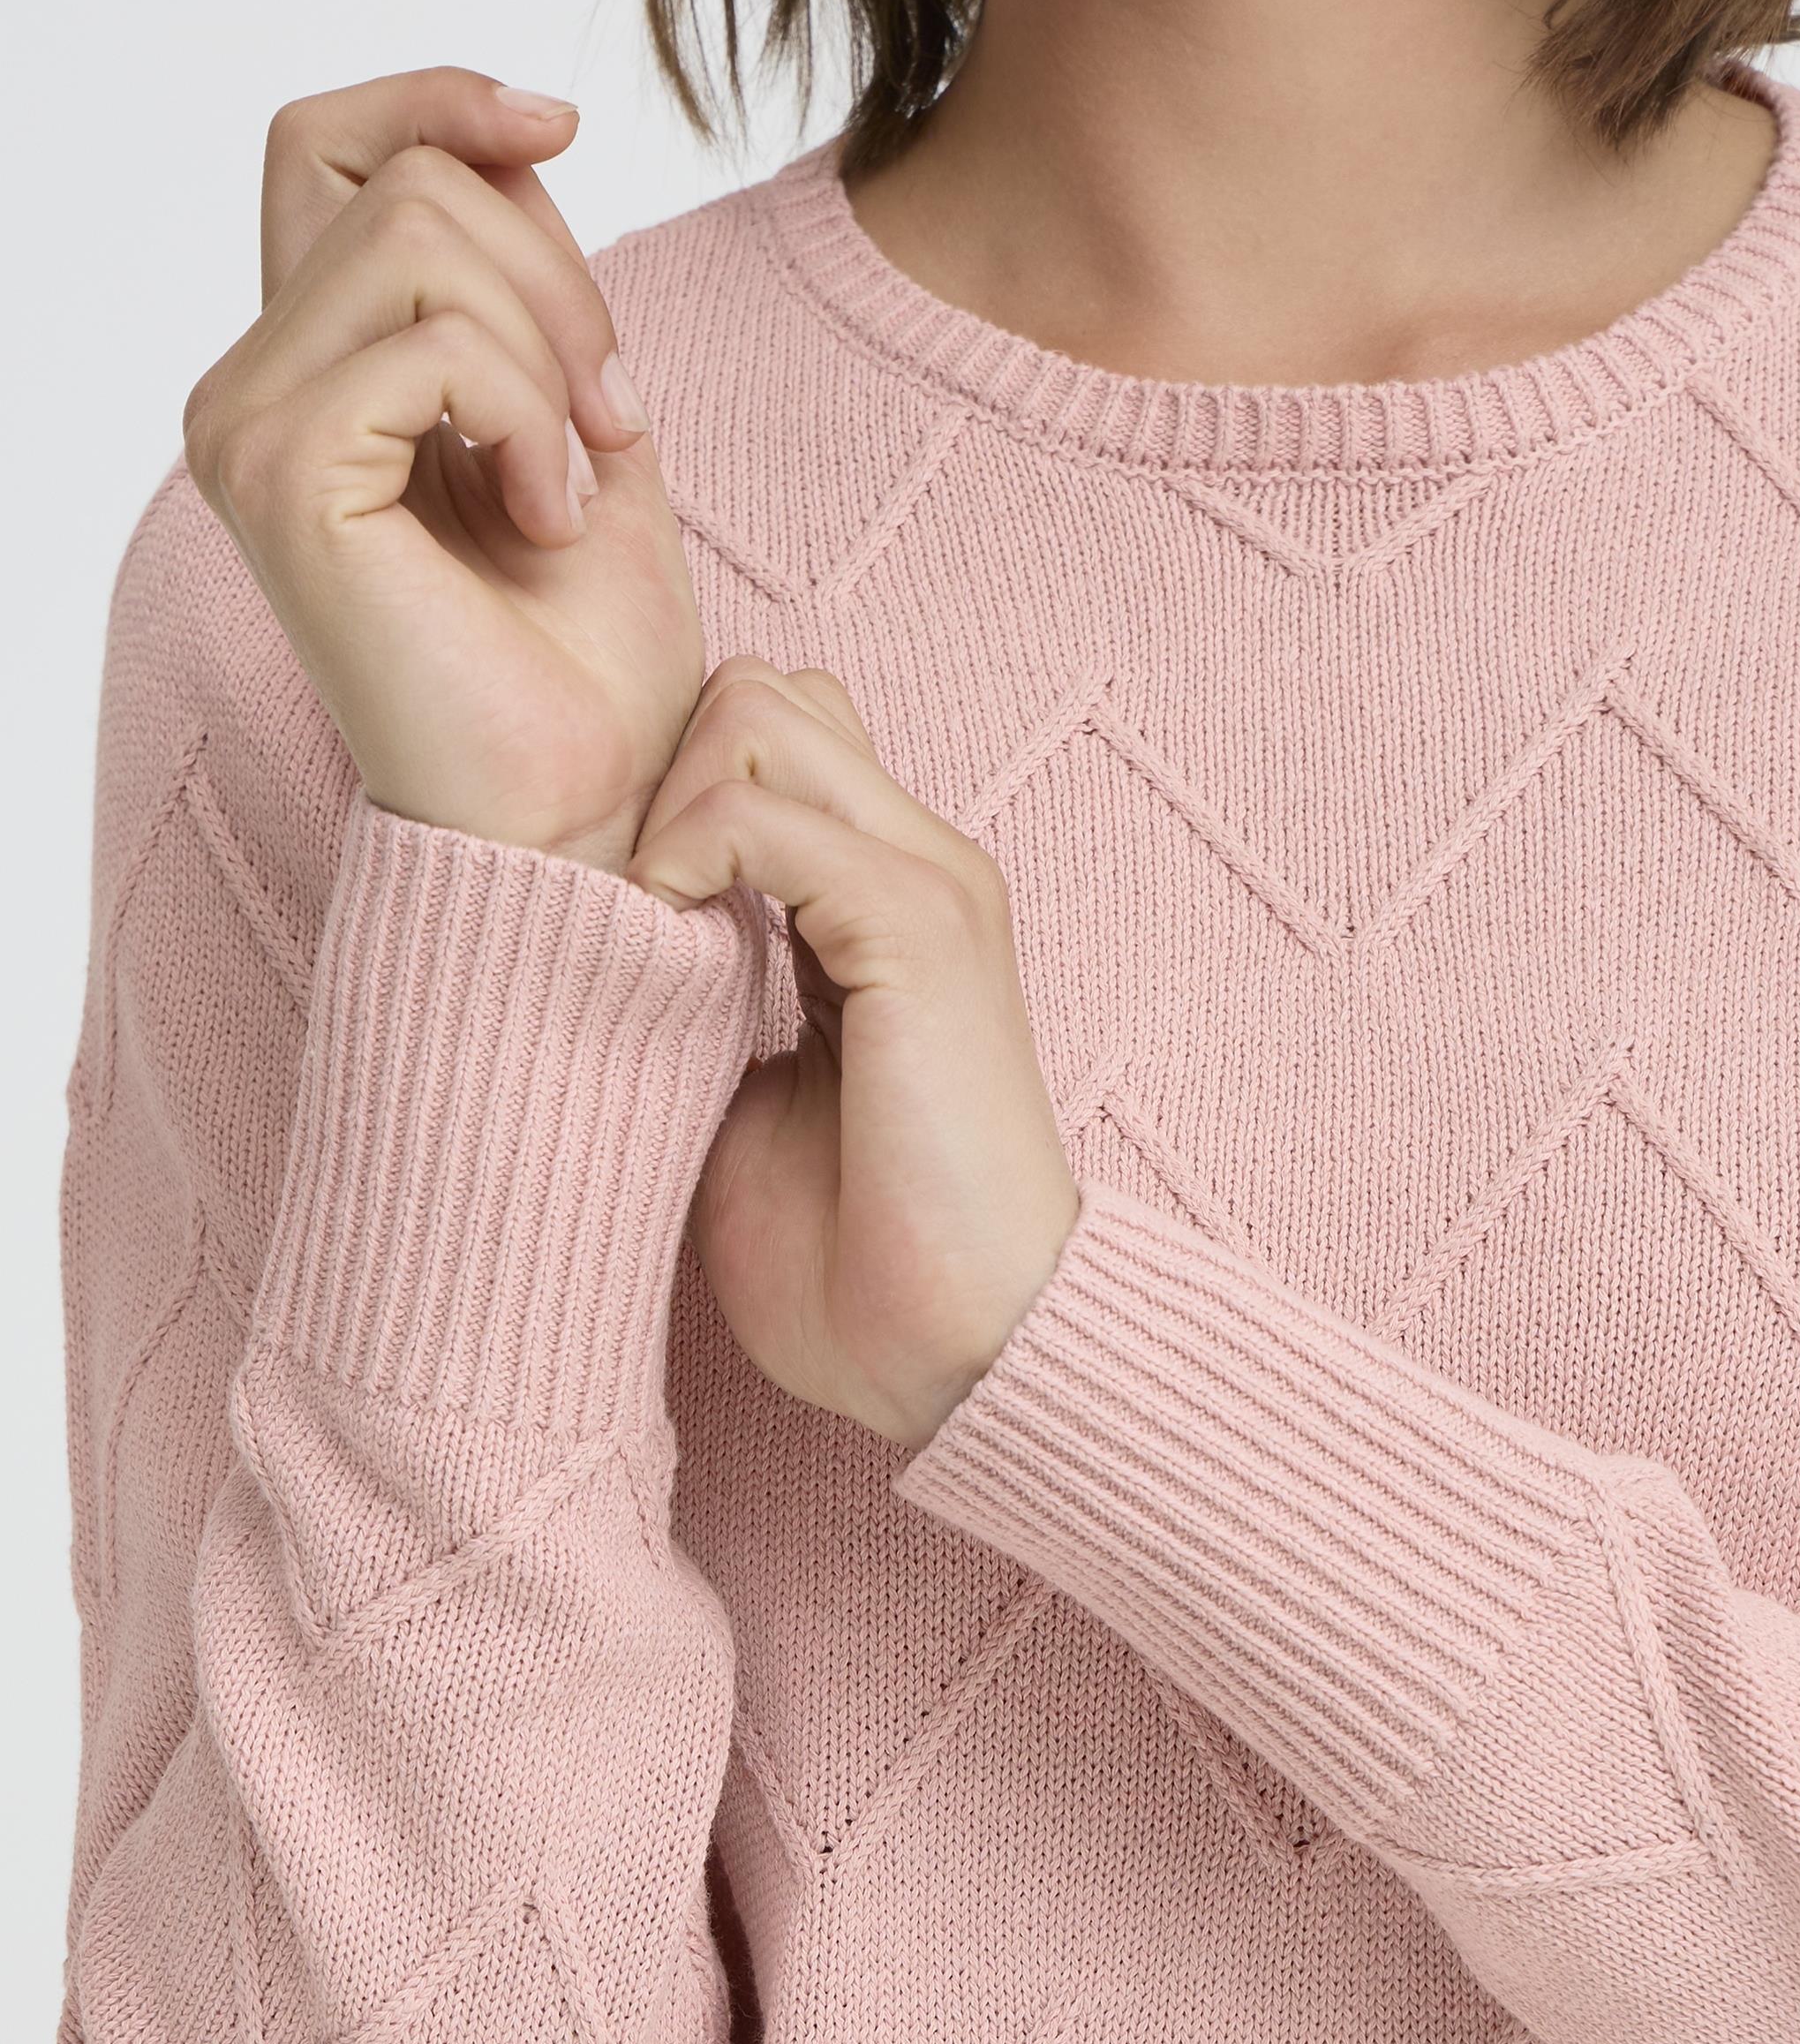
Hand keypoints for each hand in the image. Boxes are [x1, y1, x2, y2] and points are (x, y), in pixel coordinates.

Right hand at [181, 67, 704, 870]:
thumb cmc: (588, 670)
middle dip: (554, 276)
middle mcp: (251, 391)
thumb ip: (536, 302)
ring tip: (575, 480)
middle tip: (612, 418)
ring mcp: (249, 429)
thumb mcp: (586, 434)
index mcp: (312, 373)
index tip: (558, 127)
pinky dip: (529, 420)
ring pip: (418, 236)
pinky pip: (432, 345)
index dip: (441, 104)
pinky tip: (546, 521)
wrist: (583, 814)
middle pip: (403, 181)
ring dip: (547, 351)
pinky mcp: (283, 476)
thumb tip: (518, 150)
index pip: (331, 149)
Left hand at [634, 662, 1081, 1447]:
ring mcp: (931, 889)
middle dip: (662, 774)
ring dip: (672, 804)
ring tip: (643, 925)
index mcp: (885, 907)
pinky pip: (774, 812)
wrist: (966, 1355)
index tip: (609, 912)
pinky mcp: (919, 933)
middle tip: (614, 907)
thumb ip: (696, 1012)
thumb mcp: (744, 1110)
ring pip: (763, 710)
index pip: (770, 738)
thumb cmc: (859, 1272)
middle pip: (762, 688)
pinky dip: (698, 854)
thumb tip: (588, 965)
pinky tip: (665, 941)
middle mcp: (920, 869)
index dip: (671, 794)